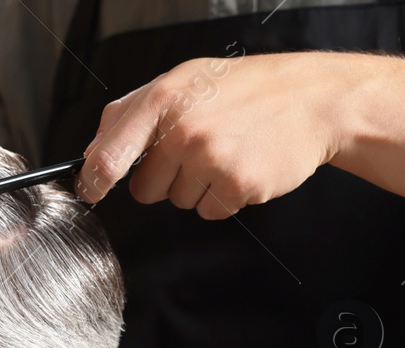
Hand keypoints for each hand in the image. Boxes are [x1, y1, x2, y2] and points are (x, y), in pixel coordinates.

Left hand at [75, 52, 347, 219]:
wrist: (314, 99)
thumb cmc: (245, 89)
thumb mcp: (184, 79)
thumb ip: (132, 111)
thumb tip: (92, 151)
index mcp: (163, 99)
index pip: (109, 156)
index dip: (93, 182)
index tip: (89, 193)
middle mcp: (182, 129)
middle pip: (144, 189)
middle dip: (163, 180)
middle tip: (196, 151)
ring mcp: (210, 158)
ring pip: (178, 202)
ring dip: (198, 186)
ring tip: (226, 151)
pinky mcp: (236, 184)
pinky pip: (209, 211)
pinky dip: (223, 197)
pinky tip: (242, 166)